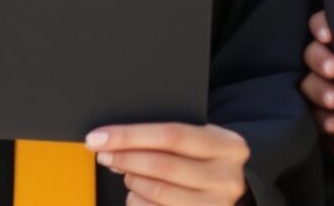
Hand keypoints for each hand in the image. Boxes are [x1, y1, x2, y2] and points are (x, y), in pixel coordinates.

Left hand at [87, 121, 250, 205]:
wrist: (235, 189)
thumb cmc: (208, 160)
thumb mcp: (203, 140)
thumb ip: (172, 136)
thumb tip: (117, 138)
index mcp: (228, 146)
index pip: (171, 135)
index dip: (130, 136)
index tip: (98, 137)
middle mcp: (226, 178)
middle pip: (162, 165)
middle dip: (125, 158)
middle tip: (103, 153)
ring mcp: (215, 205)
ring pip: (156, 192)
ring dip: (131, 180)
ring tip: (125, 172)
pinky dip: (137, 201)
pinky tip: (136, 192)